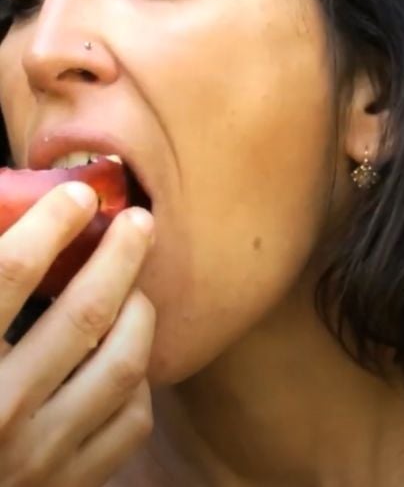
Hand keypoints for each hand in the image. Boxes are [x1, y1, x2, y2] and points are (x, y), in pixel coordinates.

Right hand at [0, 182, 155, 486]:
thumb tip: (10, 218)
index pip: (8, 278)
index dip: (49, 227)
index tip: (78, 196)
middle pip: (83, 315)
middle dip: (119, 258)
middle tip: (139, 221)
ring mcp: (38, 456)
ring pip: (121, 364)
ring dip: (138, 314)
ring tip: (135, 288)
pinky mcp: (69, 486)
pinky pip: (130, 419)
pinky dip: (134, 380)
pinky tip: (122, 356)